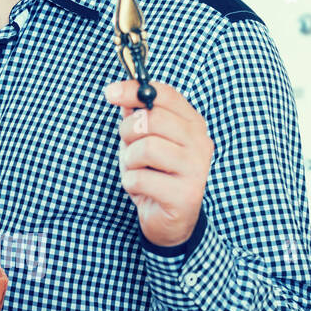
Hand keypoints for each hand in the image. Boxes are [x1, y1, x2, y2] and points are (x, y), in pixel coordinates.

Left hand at [104, 78, 213, 248]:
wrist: (169, 220)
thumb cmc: (155, 175)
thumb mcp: (143, 141)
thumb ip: (135, 116)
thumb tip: (119, 92)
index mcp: (193, 124)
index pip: (165, 95)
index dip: (134, 90)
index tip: (110, 93)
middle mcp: (200, 143)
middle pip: (153, 119)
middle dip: (128, 131)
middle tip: (127, 146)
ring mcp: (196, 169)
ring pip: (146, 148)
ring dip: (129, 160)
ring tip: (135, 170)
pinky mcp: (185, 195)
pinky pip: (141, 178)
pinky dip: (130, 183)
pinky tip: (140, 189)